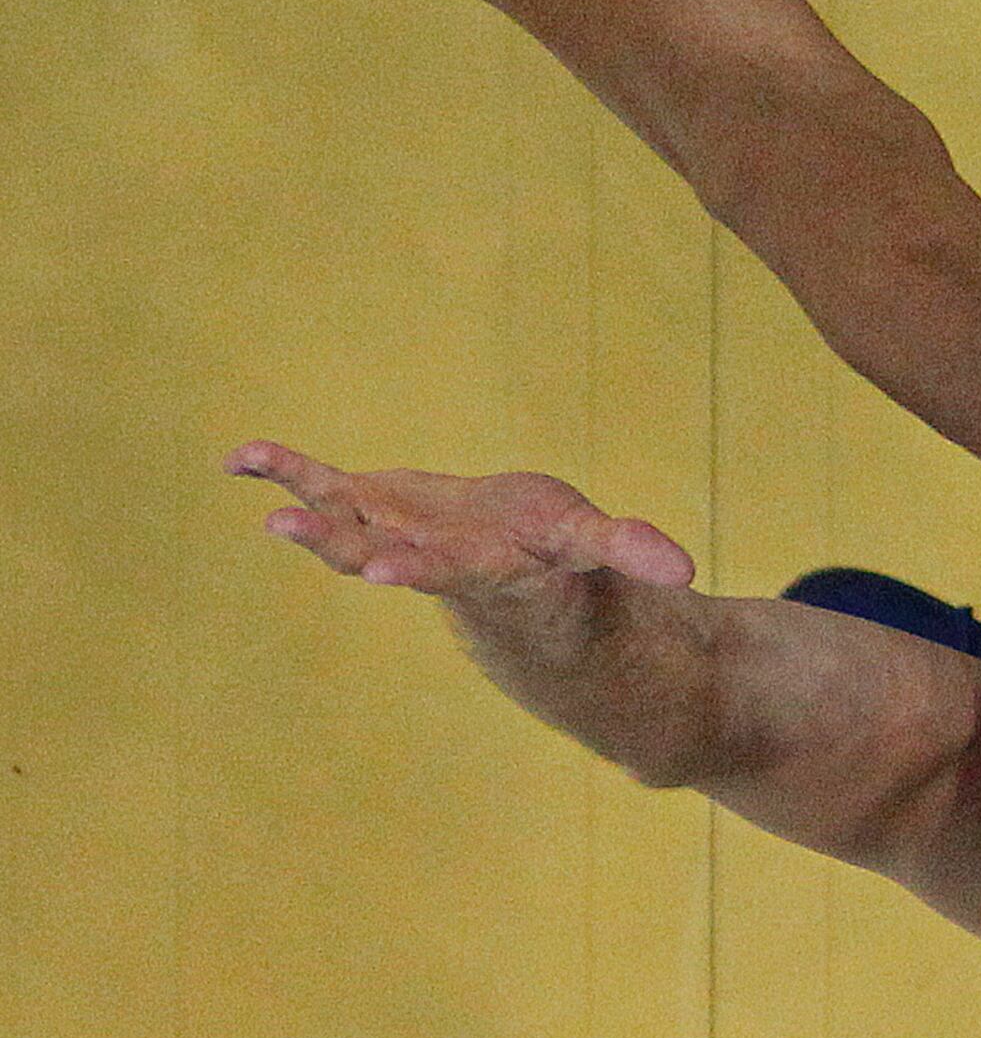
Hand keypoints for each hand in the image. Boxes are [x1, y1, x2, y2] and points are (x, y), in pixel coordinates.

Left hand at [231, 438, 695, 598]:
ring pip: (345, 524)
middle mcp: (432, 559)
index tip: (382, 573)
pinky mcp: (379, 508)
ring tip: (259, 493)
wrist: (512, 580)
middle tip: (291, 531)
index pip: (453, 572)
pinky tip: (240, 457)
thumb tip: (683, 572)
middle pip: (381, 554)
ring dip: (303, 510)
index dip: (420, 569)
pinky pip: (328, 488)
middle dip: (337, 544)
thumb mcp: (597, 553)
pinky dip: (287, 471)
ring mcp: (397, 536)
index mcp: (488, 570)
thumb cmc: (559, 566)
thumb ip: (631, 551)